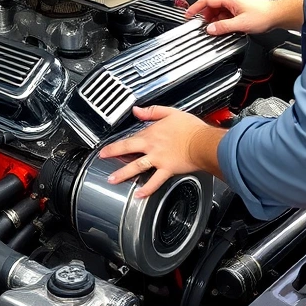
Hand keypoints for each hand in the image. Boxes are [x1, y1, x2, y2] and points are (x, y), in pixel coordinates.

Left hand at [99, 105, 223, 197]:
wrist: (202, 142)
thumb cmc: (191, 129)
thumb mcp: (171, 113)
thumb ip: (152, 111)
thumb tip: (137, 110)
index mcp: (152, 133)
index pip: (131, 137)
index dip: (118, 142)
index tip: (108, 146)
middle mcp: (152, 147)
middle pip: (128, 150)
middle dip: (113, 153)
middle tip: (103, 158)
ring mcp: (158, 159)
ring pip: (136, 167)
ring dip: (123, 173)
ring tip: (113, 179)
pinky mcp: (167, 170)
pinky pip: (155, 181)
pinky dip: (146, 189)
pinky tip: (139, 194)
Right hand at [185, 0, 280, 34]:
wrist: (276, 15)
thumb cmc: (263, 15)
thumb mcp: (240, 23)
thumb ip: (223, 27)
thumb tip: (210, 29)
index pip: (206, 1)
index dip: (195, 8)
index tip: (188, 14)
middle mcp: (231, 0)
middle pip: (212, 7)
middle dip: (206, 18)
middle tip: (203, 27)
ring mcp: (235, 4)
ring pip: (219, 12)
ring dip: (216, 21)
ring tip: (216, 30)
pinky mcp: (239, 10)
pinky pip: (226, 15)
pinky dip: (223, 22)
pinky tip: (226, 29)